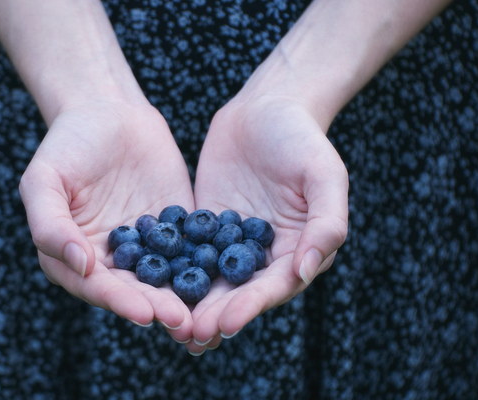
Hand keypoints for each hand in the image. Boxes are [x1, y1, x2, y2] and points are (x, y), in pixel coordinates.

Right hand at [19, 101, 194, 341]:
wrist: (110, 111)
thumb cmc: (68, 144)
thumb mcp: (44, 180)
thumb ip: (50, 224)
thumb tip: (80, 265)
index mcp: (73, 255)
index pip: (96, 286)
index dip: (119, 301)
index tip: (145, 313)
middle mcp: (110, 259)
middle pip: (134, 290)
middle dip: (157, 307)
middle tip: (182, 322)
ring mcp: (145, 246)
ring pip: (164, 277)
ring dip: (183, 298)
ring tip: (203, 315)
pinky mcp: (175, 229)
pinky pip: (189, 250)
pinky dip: (204, 265)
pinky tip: (224, 278)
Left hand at [188, 96, 348, 352]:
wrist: (266, 106)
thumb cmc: (302, 138)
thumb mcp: (324, 174)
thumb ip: (325, 222)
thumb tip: (306, 271)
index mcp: (297, 249)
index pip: (273, 286)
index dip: (250, 306)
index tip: (225, 323)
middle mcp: (264, 253)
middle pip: (239, 292)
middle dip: (215, 315)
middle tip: (188, 335)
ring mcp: (232, 241)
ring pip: (211, 279)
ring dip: (192, 304)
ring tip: (169, 325)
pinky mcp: (206, 225)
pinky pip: (188, 251)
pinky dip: (173, 271)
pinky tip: (151, 286)